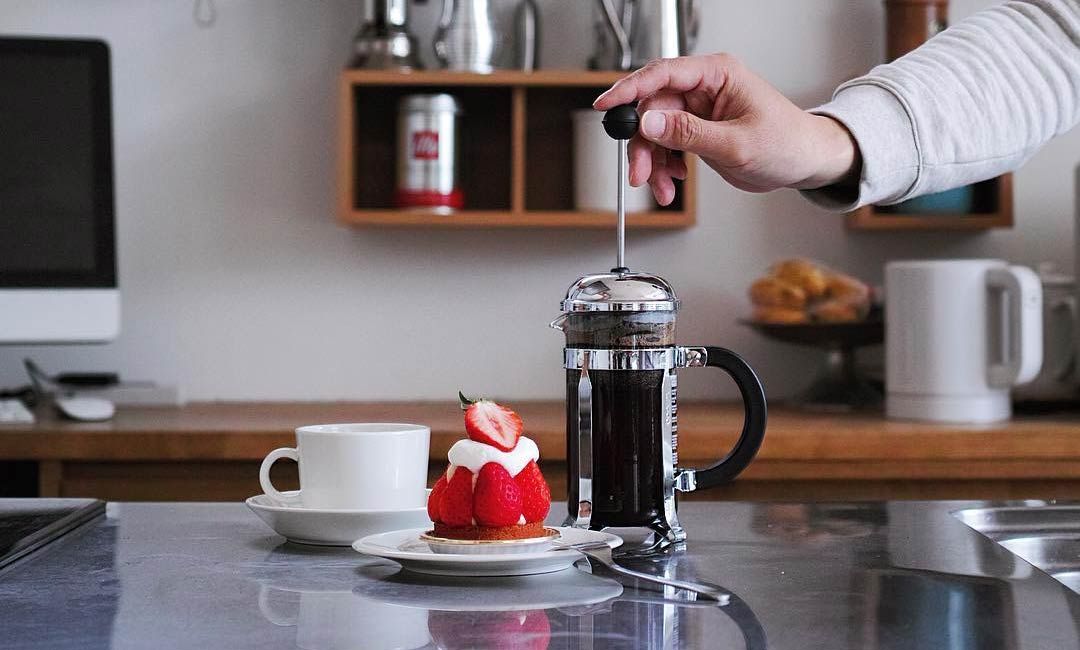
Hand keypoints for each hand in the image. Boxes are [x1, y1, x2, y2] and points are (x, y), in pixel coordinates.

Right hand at [593, 54, 859, 205]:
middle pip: (653, 107)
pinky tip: (674, 180)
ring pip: (656, 129)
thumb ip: (689, 133)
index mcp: (718, 75)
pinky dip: (664, 165)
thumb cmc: (787, 143)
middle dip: (643, 144)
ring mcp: (699, 108)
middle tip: (640, 172)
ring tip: (662, 187)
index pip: (662, 74)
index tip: (607, 107)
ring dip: (653, 161)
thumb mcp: (736, 143)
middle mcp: (705, 87)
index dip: (630, 90)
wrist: (805, 162)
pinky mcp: (698, 128)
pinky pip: (667, 143)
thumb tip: (650, 121)